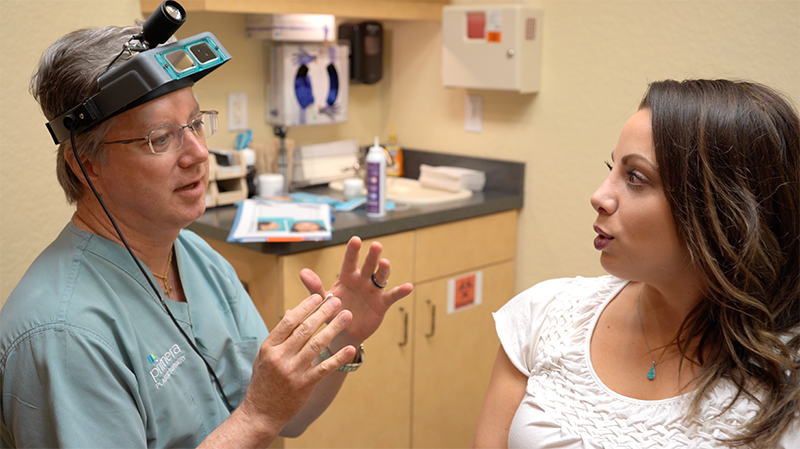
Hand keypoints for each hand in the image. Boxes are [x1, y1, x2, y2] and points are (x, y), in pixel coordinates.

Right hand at [236, 294, 356, 431]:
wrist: (260, 413)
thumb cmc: (263, 382)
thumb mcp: (264, 356)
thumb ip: (278, 335)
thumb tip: (292, 311)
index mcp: (269, 347)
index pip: (289, 321)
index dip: (305, 307)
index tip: (318, 296)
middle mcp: (280, 357)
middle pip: (305, 329)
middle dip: (323, 313)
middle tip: (337, 300)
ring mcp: (292, 371)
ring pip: (316, 345)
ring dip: (333, 329)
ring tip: (346, 316)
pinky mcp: (304, 385)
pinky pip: (324, 368)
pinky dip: (338, 358)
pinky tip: (349, 348)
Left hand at [299, 236, 413, 344]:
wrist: (344, 332)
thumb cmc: (333, 312)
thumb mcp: (323, 300)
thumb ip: (315, 287)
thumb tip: (303, 272)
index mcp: (346, 277)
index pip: (349, 261)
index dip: (353, 251)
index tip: (355, 239)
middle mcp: (362, 280)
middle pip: (368, 265)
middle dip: (372, 256)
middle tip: (376, 245)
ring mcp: (373, 291)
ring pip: (380, 277)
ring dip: (384, 270)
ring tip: (386, 263)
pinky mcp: (382, 303)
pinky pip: (392, 296)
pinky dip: (400, 291)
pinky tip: (408, 287)